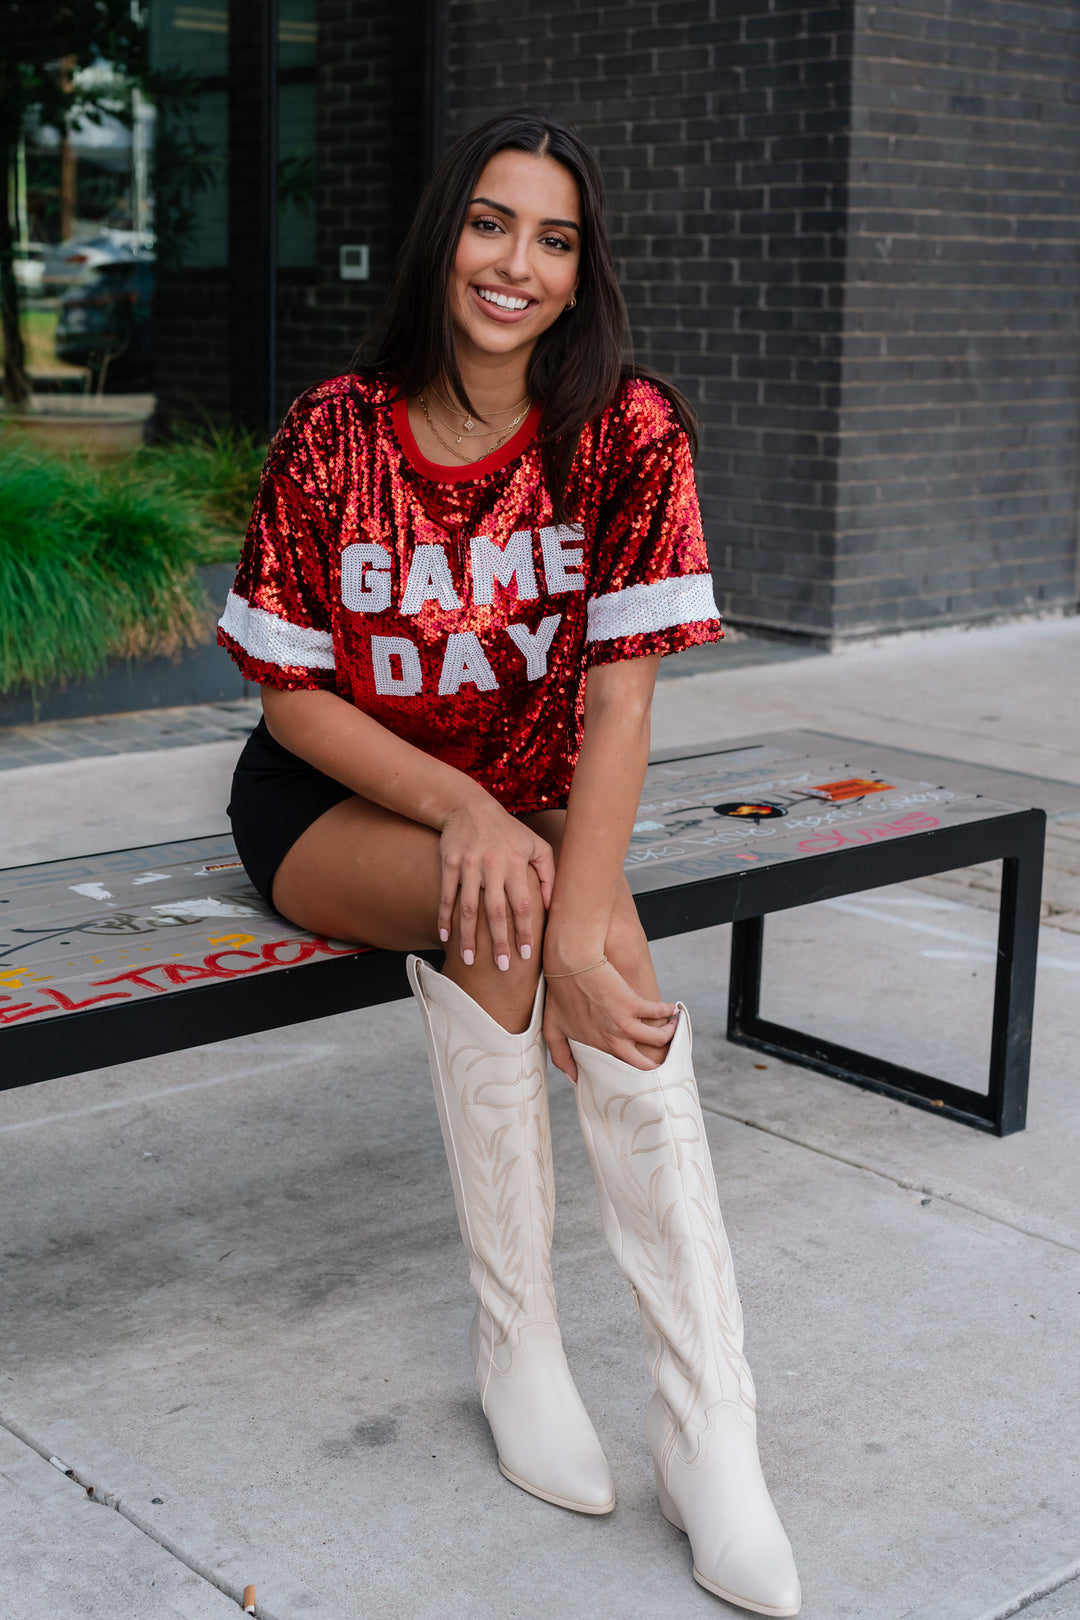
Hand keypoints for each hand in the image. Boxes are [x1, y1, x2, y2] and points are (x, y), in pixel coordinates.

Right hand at [437, 795, 555, 970]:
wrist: (468, 806)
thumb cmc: (508, 830)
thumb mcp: (536, 846)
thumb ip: (549, 875)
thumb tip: (555, 908)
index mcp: (515, 864)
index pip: (522, 905)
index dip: (525, 931)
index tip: (527, 955)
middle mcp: (492, 865)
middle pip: (495, 911)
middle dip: (499, 942)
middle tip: (503, 967)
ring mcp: (469, 865)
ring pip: (468, 908)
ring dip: (468, 937)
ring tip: (469, 961)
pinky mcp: (449, 863)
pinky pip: (447, 895)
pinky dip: (445, 917)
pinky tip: (445, 937)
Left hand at [543, 959, 676, 1082]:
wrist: (571, 965)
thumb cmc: (559, 994)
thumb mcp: (553, 1030)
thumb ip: (561, 1056)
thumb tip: (572, 1078)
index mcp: (596, 1048)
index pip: (619, 1072)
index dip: (632, 1076)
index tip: (639, 1072)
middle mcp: (613, 1041)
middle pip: (645, 1065)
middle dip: (658, 1065)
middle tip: (663, 1059)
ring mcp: (625, 1024)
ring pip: (660, 1038)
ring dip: (670, 1033)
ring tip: (673, 1027)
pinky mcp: (634, 1004)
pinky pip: (660, 1011)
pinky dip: (669, 1010)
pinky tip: (672, 1009)